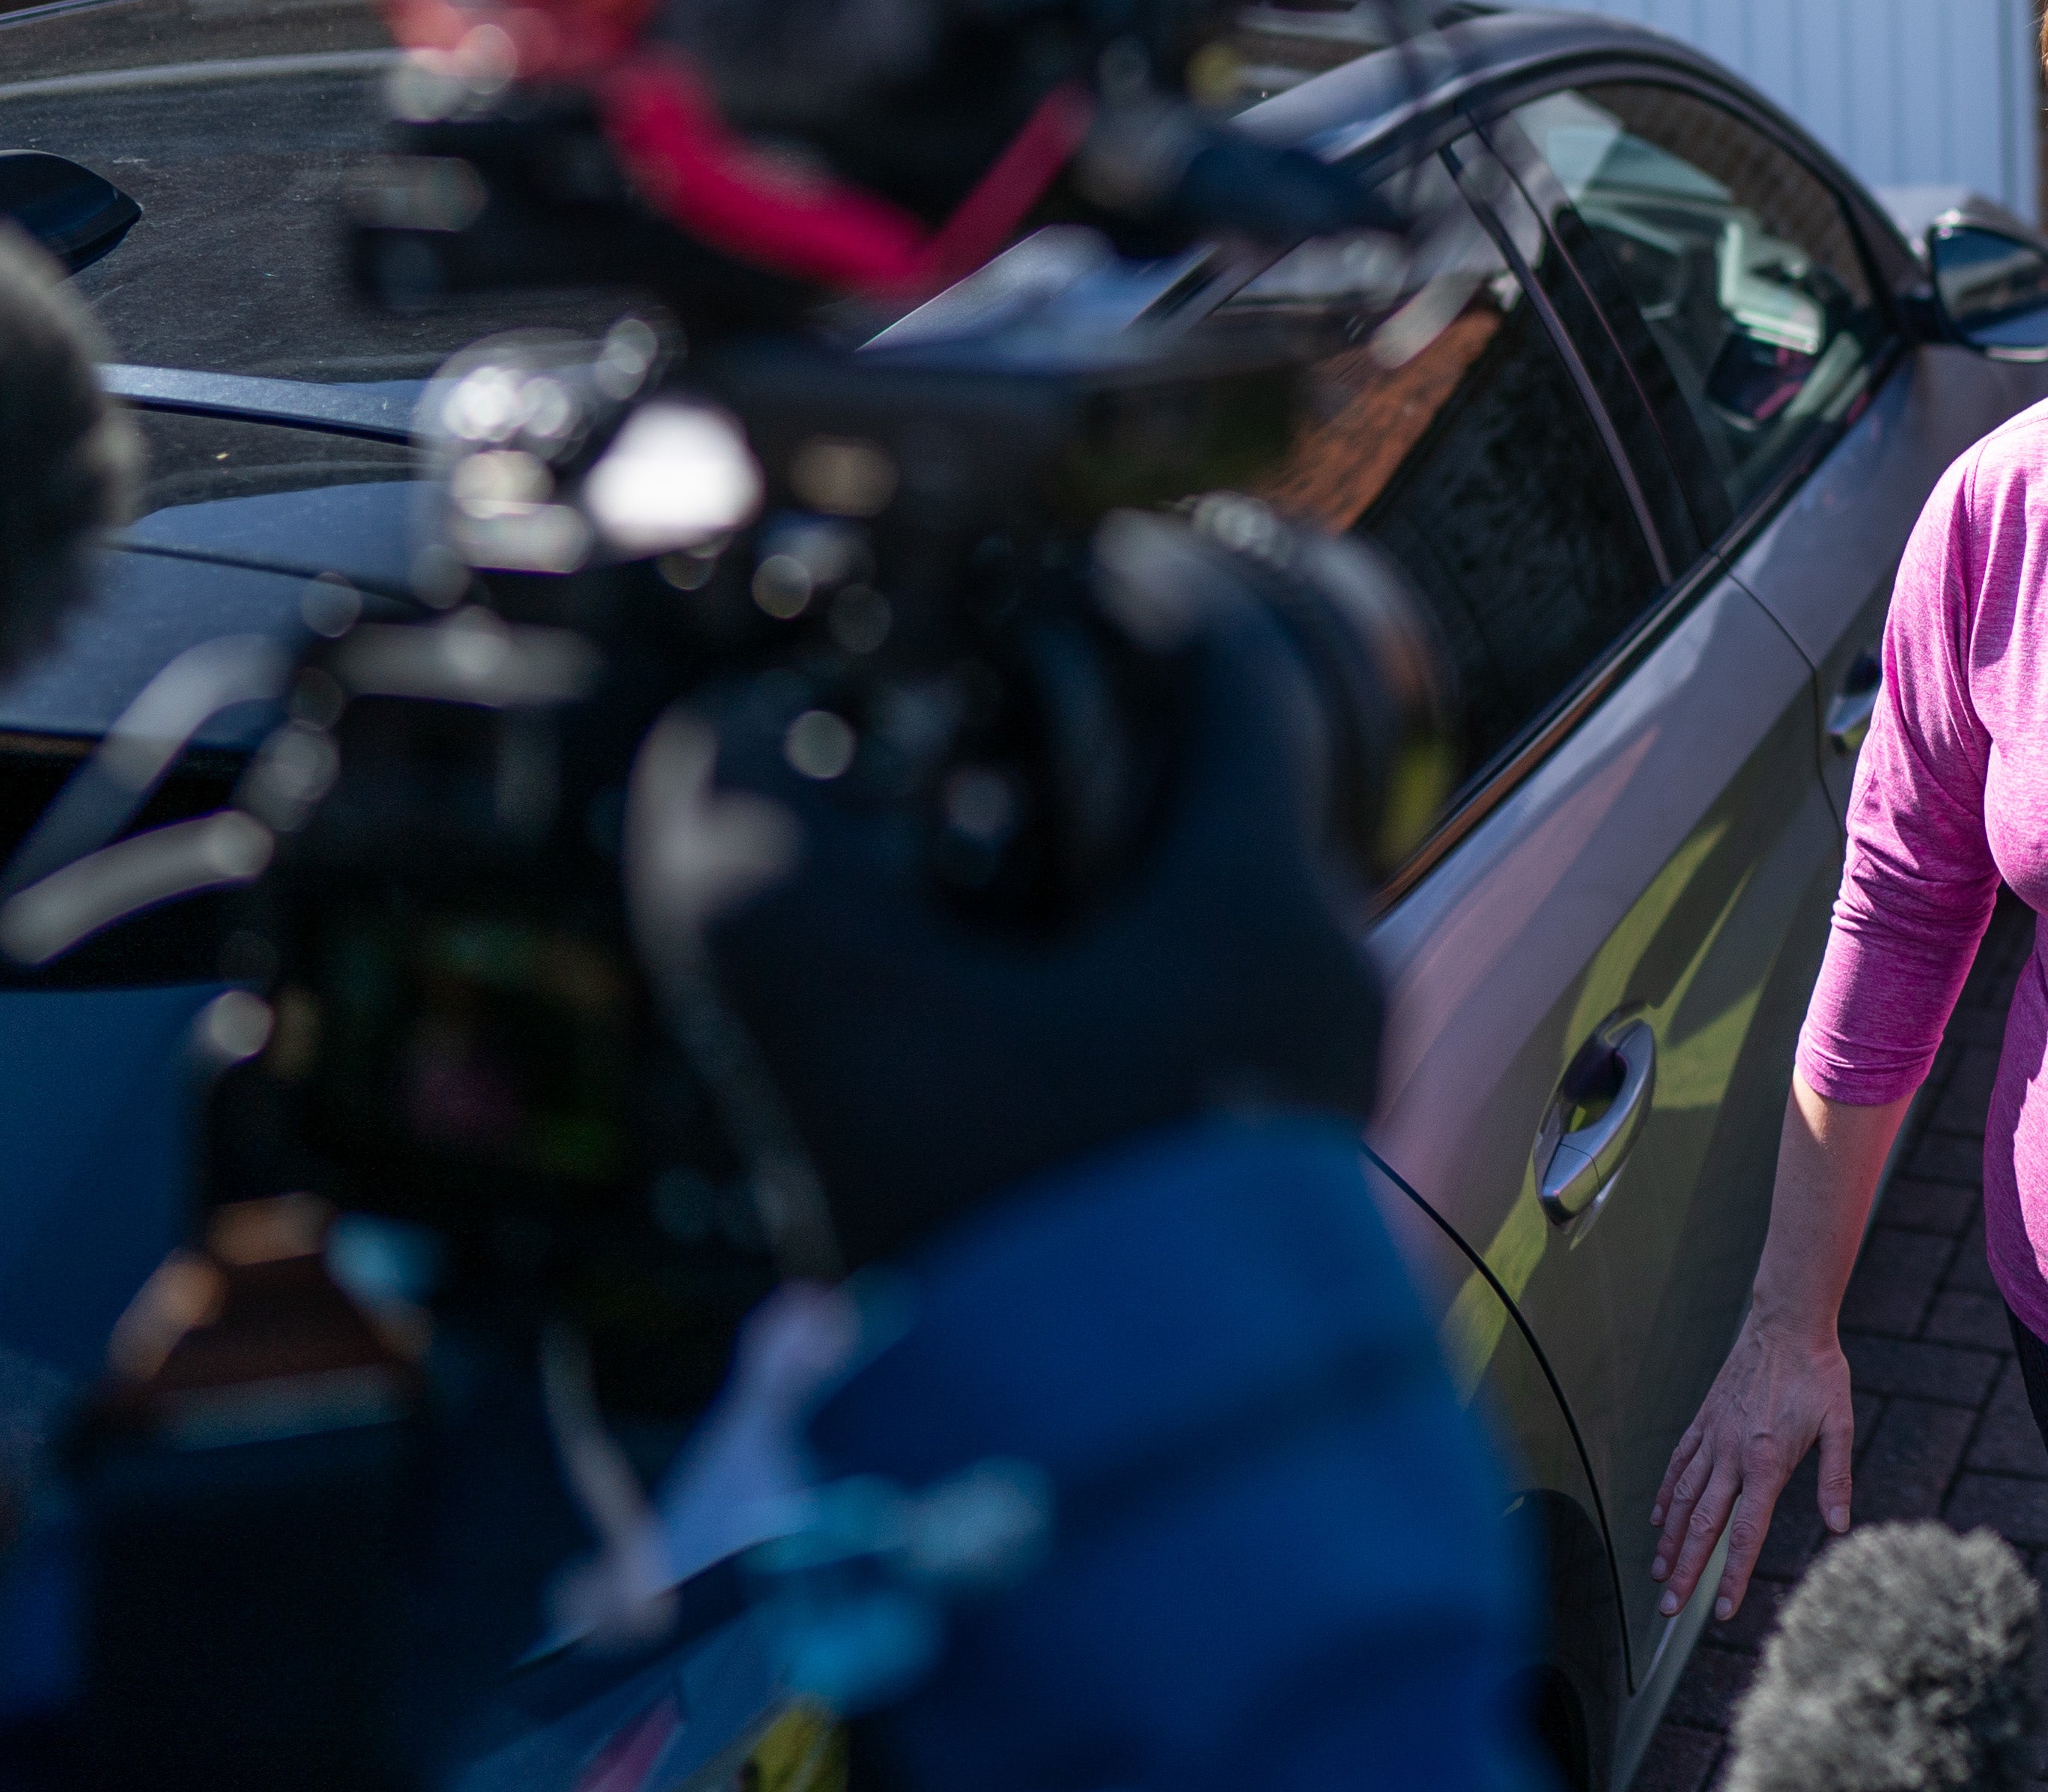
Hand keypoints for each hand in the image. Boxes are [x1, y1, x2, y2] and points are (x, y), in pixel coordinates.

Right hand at [626, 512, 1382, 1274]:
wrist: (1134, 1498)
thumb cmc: (1024, 1263)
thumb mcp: (850, 1040)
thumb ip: (756, 869)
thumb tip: (720, 745)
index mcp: (1264, 912)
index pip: (1252, 667)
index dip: (1164, 579)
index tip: (1087, 550)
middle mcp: (1327, 980)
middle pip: (1301, 758)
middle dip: (1205, 678)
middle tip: (1111, 630)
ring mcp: (1318, 1078)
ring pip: (1271, 880)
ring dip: (1175, 817)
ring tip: (1059, 789)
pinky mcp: (1276, 1168)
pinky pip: (1238, 990)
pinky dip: (1157, 935)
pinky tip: (1044, 967)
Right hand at [1649, 1313, 1853, 1619]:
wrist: (1787, 1321)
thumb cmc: (1819, 1373)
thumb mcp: (1839, 1423)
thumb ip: (1836, 1477)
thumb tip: (1840, 1527)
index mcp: (1766, 1462)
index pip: (1745, 1533)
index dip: (1732, 1576)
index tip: (1722, 1611)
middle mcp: (1731, 1454)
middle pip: (1703, 1525)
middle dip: (1685, 1571)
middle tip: (1667, 1609)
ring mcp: (1712, 1436)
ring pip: (1682, 1498)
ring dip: (1669, 1540)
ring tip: (1657, 1573)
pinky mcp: (1704, 1419)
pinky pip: (1678, 1462)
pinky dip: (1666, 1493)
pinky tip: (1659, 1517)